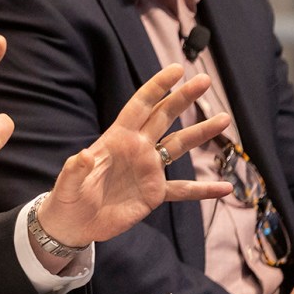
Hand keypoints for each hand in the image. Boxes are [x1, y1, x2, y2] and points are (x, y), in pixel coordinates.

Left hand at [34, 64, 232, 246]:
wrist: (75, 224)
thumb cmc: (67, 199)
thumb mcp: (68, 184)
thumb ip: (76, 170)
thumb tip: (83, 156)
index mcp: (116, 139)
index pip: (140, 107)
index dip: (157, 87)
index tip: (177, 69)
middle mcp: (137, 149)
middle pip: (164, 117)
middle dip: (184, 98)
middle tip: (205, 80)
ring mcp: (148, 170)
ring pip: (179, 146)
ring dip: (201, 133)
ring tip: (225, 119)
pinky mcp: (154, 194)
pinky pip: (183, 190)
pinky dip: (204, 190)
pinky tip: (225, 188)